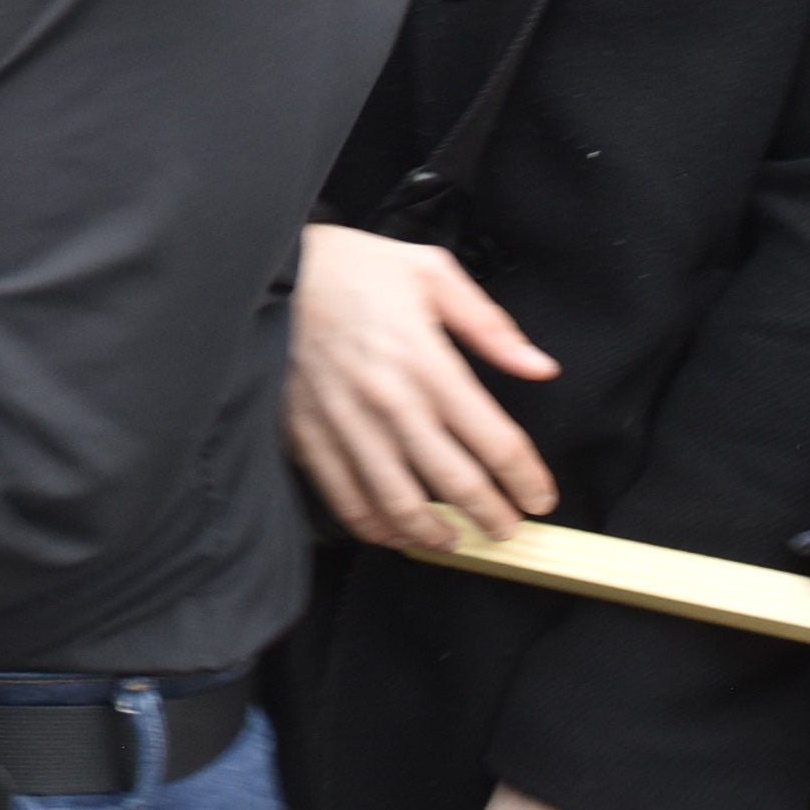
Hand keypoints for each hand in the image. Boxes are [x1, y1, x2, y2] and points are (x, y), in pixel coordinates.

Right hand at [285, 223, 556, 550]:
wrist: (268, 270)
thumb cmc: (352, 267)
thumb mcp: (430, 273)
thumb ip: (490, 326)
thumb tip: (541, 367)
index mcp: (427, 361)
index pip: (494, 440)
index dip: (526, 479)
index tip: (539, 497)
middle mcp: (390, 402)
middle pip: (455, 482)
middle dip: (492, 517)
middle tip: (508, 530)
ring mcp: (346, 425)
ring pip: (400, 503)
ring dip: (435, 534)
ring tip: (455, 542)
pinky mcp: (309, 436)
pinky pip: (346, 498)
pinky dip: (375, 527)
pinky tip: (395, 533)